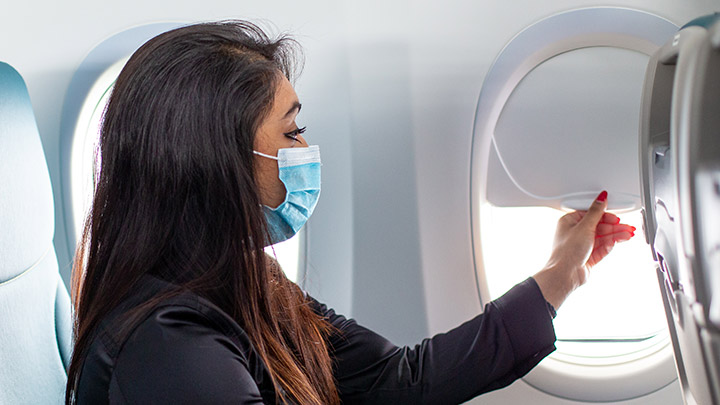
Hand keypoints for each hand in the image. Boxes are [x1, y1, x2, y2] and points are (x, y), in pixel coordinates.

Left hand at [533, 191, 635, 309]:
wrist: (565, 275)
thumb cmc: (567, 251)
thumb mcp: (584, 227)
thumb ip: (596, 212)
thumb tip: (602, 198)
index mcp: (569, 222)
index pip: (591, 214)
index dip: (605, 215)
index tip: (617, 217)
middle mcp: (575, 233)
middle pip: (599, 226)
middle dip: (614, 227)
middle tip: (628, 227)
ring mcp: (581, 246)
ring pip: (602, 237)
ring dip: (615, 236)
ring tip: (628, 235)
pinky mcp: (587, 257)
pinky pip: (601, 248)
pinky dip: (610, 245)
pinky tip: (617, 242)